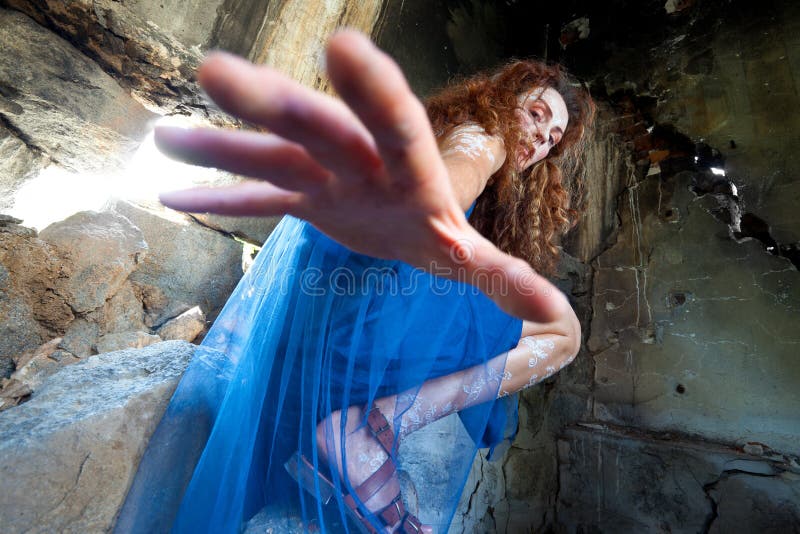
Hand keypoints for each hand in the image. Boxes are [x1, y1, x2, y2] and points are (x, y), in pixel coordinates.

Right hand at [155, 30, 568, 323]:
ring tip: (165, 134)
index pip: (396, 126)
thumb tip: (559, 317)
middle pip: (319, 130)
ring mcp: (320, 177)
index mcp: (408, 171)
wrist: (403, 223)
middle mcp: (359, 161)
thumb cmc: (437, 232)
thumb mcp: (467, 257)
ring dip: (221, 148)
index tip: (345, 48)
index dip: (374, 93)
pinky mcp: (296, 198)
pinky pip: (254, 199)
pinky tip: (171, 192)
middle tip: (217, 74)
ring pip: (270, 158)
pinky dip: (217, 198)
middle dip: (275, 106)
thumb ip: (502, 276)